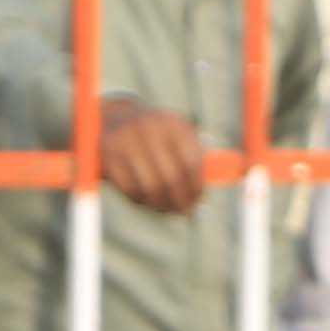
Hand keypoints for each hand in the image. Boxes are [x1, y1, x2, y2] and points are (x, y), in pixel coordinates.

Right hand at [91, 94, 212, 217]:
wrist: (110, 120)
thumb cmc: (153, 136)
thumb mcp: (175, 136)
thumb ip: (195, 158)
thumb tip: (222, 183)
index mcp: (173, 123)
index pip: (192, 163)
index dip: (197, 187)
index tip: (198, 199)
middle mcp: (149, 129)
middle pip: (171, 178)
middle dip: (180, 200)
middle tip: (183, 211)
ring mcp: (126, 141)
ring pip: (150, 188)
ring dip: (161, 205)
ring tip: (166, 208)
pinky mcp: (108, 155)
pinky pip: (130, 189)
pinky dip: (141, 200)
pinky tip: (146, 200)